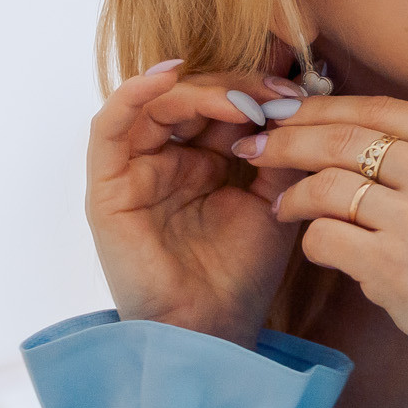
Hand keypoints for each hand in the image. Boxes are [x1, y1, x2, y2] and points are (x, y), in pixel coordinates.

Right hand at [84, 63, 313, 344]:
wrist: (213, 329)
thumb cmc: (241, 274)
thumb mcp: (275, 201)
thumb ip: (283, 152)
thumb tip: (299, 99)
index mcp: (205, 161)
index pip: (223, 103)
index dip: (256, 90)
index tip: (296, 92)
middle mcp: (167, 159)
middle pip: (191, 96)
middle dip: (235, 87)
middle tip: (274, 94)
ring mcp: (136, 170)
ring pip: (155, 104)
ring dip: (199, 91)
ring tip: (241, 100)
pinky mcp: (108, 187)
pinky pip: (108, 128)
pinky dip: (132, 94)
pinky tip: (167, 78)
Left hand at [237, 95, 407, 383]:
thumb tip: (338, 125)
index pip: (377, 108)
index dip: (320, 108)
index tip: (282, 114)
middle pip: (343, 140)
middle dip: (286, 140)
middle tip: (253, 147)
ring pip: (326, 185)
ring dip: (293, 196)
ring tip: (283, 208)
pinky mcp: (396, 265)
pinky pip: (324, 237)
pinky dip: (310, 239)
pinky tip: (316, 246)